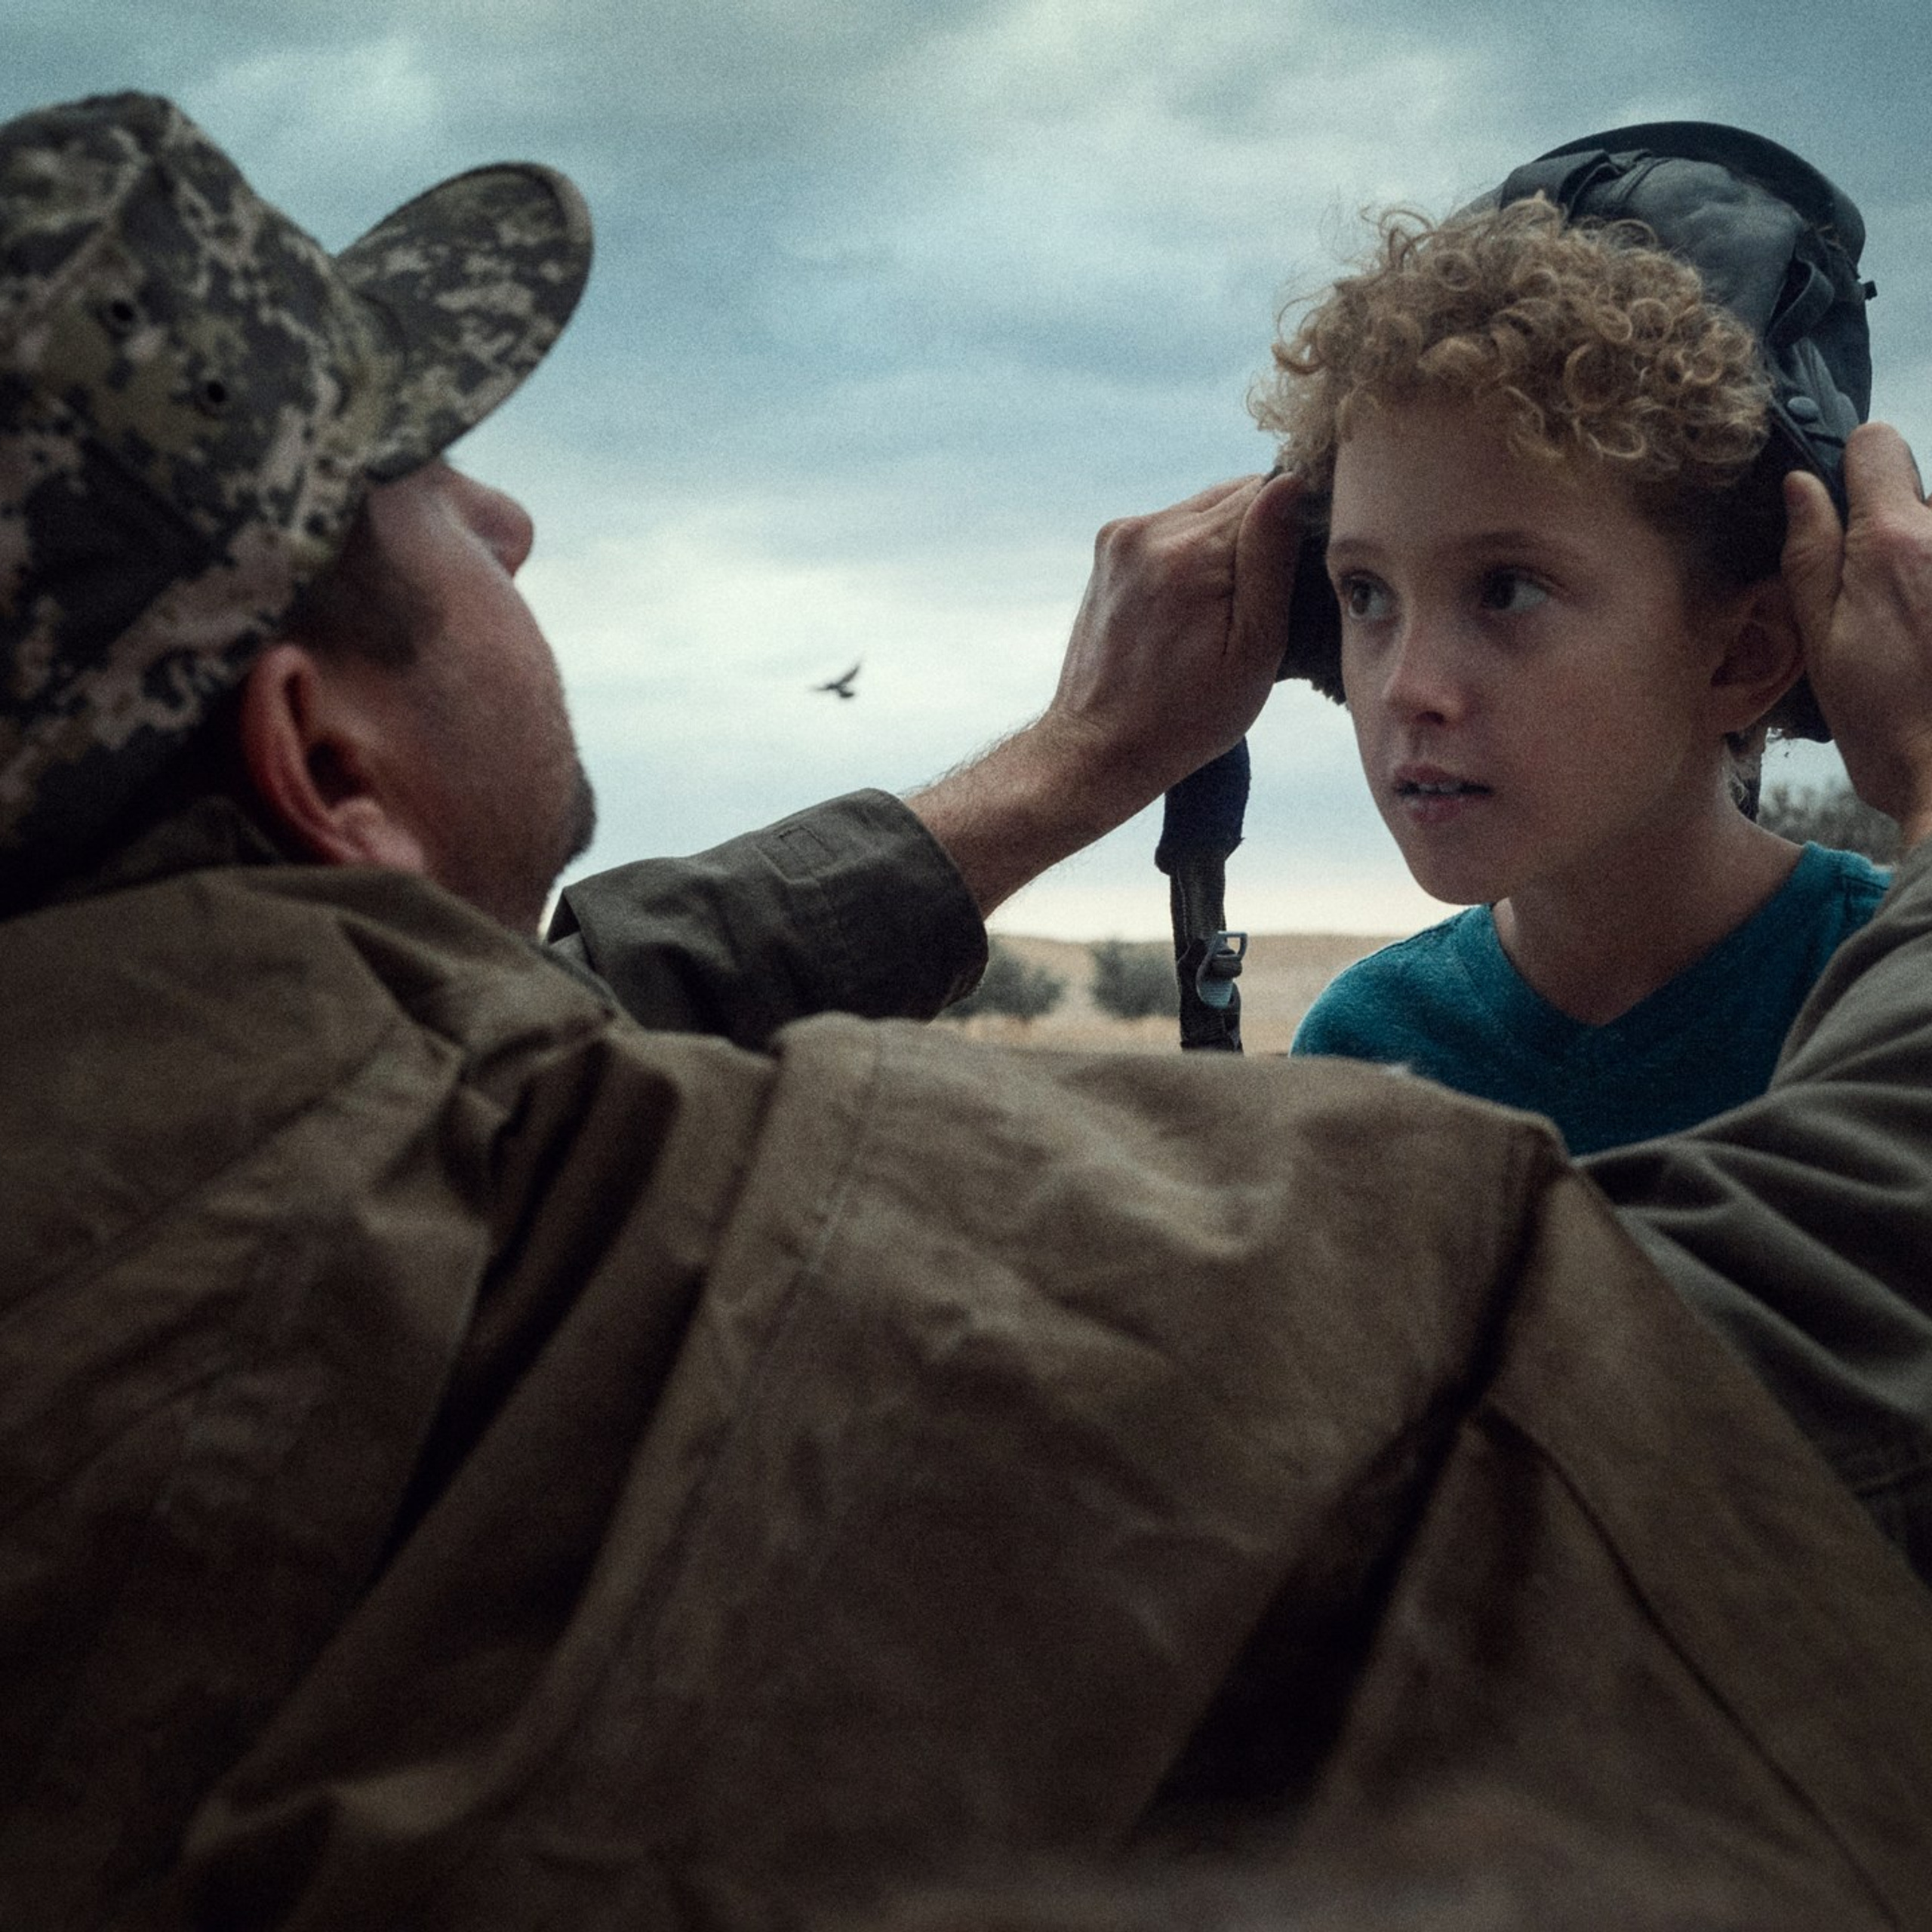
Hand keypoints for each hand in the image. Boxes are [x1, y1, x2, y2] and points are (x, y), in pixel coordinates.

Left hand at [909, 472, 1303, 913]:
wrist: (1099, 746)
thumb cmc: (1185, 718)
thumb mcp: (1253, 653)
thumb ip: (1272, 562)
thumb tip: (1290, 482)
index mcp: (1188, 553)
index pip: (1267, 491)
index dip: (1294, 525)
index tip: (1297, 575)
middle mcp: (1146, 530)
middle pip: (1234, 494)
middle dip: (1259, 536)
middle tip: (1258, 602)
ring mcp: (1120, 536)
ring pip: (1203, 509)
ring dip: (1225, 544)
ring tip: (1223, 610)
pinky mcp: (1108, 549)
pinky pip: (1172, 528)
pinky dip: (1193, 553)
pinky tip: (1193, 605)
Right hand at [1783, 424, 1931, 849]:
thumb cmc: (1889, 727)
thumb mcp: (1822, 644)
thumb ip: (1810, 557)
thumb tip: (1802, 488)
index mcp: (1896, 542)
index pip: (1877, 444)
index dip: (1852, 470)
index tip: (1842, 512)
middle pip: (1918, 494)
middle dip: (1892, 532)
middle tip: (1878, 605)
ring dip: (1923, 572)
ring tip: (1918, 637)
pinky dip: (1931, 595)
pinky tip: (1930, 644)